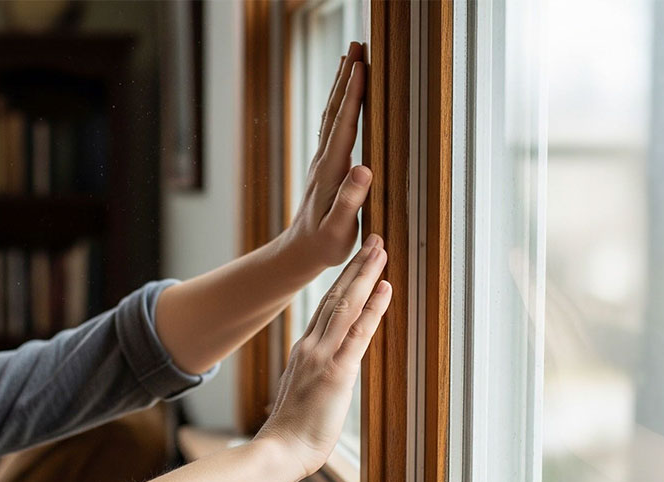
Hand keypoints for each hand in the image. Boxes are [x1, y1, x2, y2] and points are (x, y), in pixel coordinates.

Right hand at [257, 234, 390, 477]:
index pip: (326, 307)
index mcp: (304, 350)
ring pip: (346, 305)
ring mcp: (322, 356)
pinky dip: (373, 307)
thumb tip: (327, 372)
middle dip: (356, 267)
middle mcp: (311, 346)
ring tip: (380, 250)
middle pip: (335, 296)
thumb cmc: (292, 432)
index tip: (358, 263)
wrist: (280, 450)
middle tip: (374, 240)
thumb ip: (314, 375)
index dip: (343, 282)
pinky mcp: (337, 371)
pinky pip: (358, 332)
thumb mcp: (302, 393)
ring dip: (365, 275)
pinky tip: (385, 287)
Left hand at [277, 41, 370, 273]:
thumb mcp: (338, 230)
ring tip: (350, 59)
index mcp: (331, 172)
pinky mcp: (325, 167)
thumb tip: (364, 169)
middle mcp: (324, 161)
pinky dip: (340, 105)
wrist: (299, 253)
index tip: (362, 67)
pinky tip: (344, 98)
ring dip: (341, 86)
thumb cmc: (323, 246)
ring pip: (332, 115)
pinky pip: (333, 127)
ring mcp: (323, 162)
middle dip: (346, 78)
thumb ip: (350, 201)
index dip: (353, 95)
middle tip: (357, 46)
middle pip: (335, 111)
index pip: (344, 126)